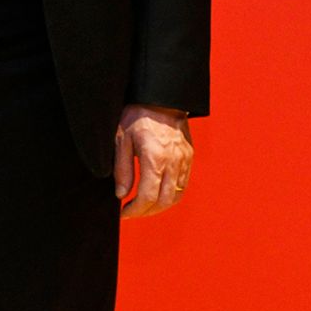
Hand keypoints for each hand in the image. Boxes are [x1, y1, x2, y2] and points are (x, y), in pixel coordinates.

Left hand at [114, 103, 193, 217]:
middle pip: (164, 201)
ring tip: (143, 206)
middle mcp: (173, 162)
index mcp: (155, 158)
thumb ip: (122, 169)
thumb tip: (121, 194)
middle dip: (147, 212)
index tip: (124, 213)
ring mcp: (184, 160)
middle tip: (132, 212)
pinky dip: (171, 195)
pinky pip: (183, 184)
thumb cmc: (136, 115)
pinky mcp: (189, 157)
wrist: (159, 97)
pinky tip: (158, 194)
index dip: (135, 210)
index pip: (148, 196)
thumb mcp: (121, 140)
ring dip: (160, 206)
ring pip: (176, 195)